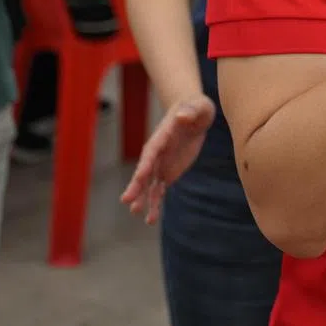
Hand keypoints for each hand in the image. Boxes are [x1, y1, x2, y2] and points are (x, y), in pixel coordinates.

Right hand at [120, 95, 215, 224]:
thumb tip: (182, 116)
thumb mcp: (198, 106)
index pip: (152, 150)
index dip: (146, 162)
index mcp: (163, 135)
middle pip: (145, 169)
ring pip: (149, 184)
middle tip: (127, 199)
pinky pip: (159, 189)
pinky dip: (156, 203)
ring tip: (138, 214)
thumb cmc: (196, 107)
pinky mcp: (168, 171)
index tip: (140, 175)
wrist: (195, 114)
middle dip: (137, 184)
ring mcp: (161, 163)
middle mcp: (158, 152)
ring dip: (144, 198)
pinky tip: (151, 219)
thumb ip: (190, 111)